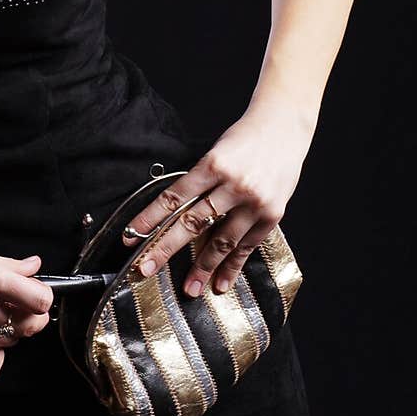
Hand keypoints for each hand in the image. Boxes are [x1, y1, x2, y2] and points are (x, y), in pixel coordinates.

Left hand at [120, 108, 310, 295]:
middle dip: (166, 248)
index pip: (174, 197)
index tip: (131, 236)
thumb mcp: (215, 151)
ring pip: (222, 241)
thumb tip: (174, 212)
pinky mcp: (272, 214)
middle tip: (146, 268)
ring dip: (203, 268)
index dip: (150, 218)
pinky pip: (247, 246)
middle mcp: (233, 184)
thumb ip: (199, 180)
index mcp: (213, 164)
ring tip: (189, 289)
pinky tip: (221, 284)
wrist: (284, 127)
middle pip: (193, 222)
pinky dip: (233, 266)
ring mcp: (254, 202)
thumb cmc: (244, 137)